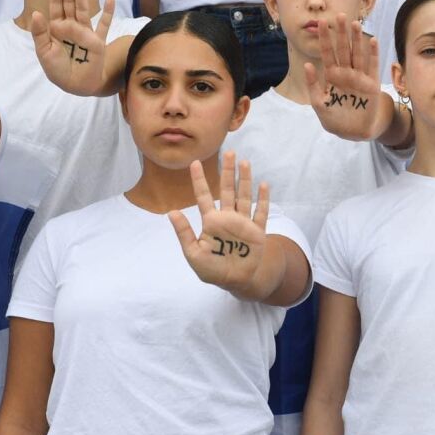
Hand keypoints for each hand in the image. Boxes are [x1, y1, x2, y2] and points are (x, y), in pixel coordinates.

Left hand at [29, 0, 114, 95]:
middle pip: (70, 1)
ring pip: (83, 8)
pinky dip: (107, 12)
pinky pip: (103, 25)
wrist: (75, 84)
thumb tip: (38, 13)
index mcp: (57, 27)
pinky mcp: (97, 41)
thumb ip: (40, 33)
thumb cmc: (58, 69)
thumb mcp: (43, 51)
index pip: (57, 4)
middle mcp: (71, 25)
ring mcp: (85, 31)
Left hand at [169, 153, 275, 300]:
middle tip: (229, 153)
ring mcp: (243, 222)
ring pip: (244, 196)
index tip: (194, 163)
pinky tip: (263, 185)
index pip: (203, 196)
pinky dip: (262, 199)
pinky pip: (260, 213)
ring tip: (245, 162)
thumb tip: (171, 212)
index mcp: (211, 221)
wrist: (235, 281)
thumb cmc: (212, 268)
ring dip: (245, 180)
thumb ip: (184, 233)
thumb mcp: (193, 253)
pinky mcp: (257, 231)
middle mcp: (227, 217)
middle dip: (228, 171)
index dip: (199, 180)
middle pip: (227, 189)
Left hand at [304, 14, 389, 141]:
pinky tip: (372, 40)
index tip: (321, 23)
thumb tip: (308, 65)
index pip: (328, 52)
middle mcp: (346, 72)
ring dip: (356, 39)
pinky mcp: (371, 84)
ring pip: (357, 53)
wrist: (352, 132)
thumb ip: (314, 85)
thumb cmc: (334, 118)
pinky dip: (373, 53)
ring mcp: (359, 76)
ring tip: (354, 24)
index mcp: (332, 75)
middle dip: (341, 33)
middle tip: (339, 15)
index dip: (325, 38)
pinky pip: (372, 65)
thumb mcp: (319, 103)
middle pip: (343, 49)